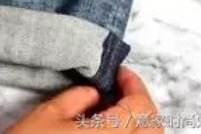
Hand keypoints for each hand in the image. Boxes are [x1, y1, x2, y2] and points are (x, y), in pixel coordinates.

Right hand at [6, 67, 161, 133]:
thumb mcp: (48, 115)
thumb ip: (76, 98)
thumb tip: (94, 93)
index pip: (140, 106)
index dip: (134, 84)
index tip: (119, 72)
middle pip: (153, 126)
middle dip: (141, 103)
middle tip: (120, 88)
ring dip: (139, 123)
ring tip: (116, 110)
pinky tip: (109, 130)